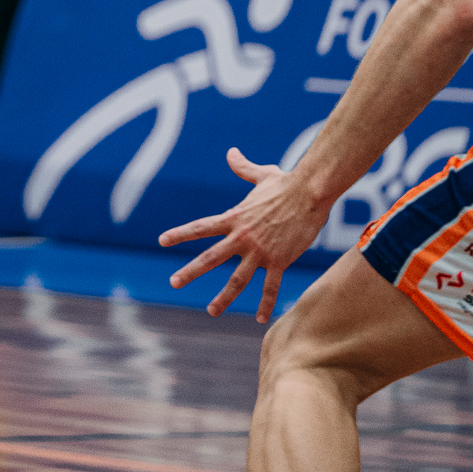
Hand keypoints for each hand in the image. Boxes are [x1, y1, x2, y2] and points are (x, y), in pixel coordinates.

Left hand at [158, 146, 328, 322]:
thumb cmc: (286, 183)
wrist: (310, 193)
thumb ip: (243, 168)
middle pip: (211, 257)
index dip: (180, 234)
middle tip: (173, 283)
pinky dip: (264, 304)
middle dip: (190, 271)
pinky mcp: (279, 260)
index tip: (161, 241)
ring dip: (223, 297)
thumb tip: (231, 152)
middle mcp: (242, 236)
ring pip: (236, 279)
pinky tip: (259, 319)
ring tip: (211, 311)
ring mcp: (259, 250)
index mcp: (234, 218)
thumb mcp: (261, 174)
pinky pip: (270, 287)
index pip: (201, 227)